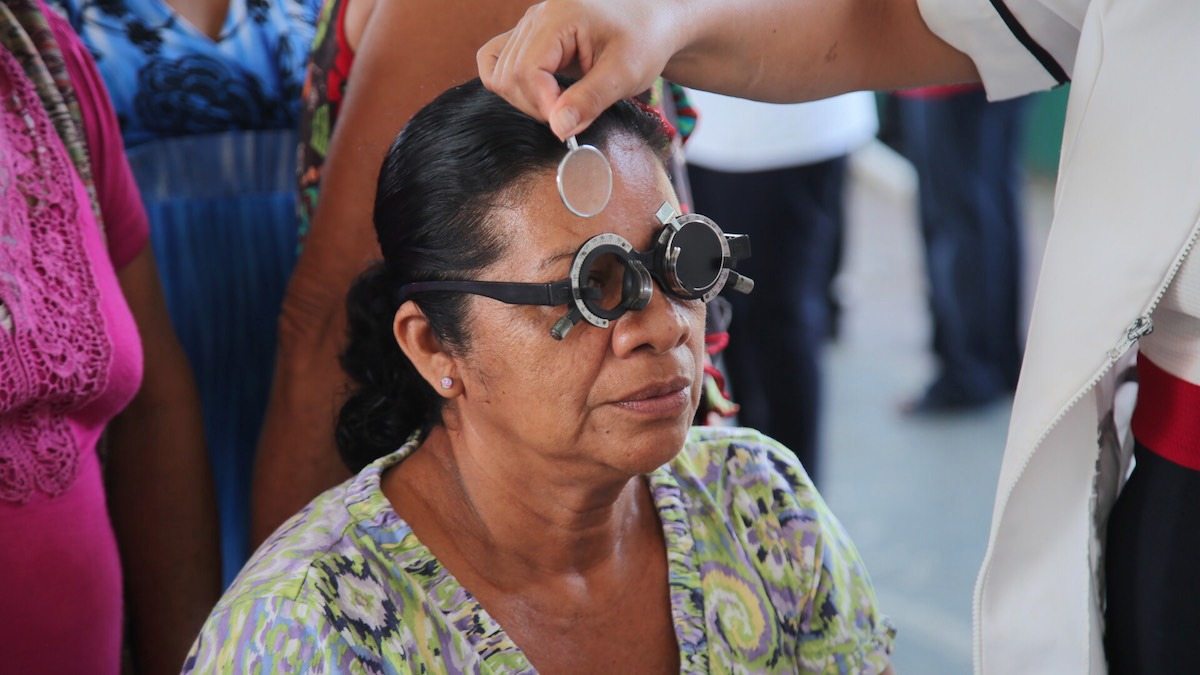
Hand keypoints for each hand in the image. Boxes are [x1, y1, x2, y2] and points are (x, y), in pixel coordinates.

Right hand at [477, 0, 683, 138]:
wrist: (652, 22)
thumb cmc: (644, 40)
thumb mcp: (625, 73)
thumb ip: (590, 100)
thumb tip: (558, 129)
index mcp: (559, 17)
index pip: (526, 70)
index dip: (544, 104)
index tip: (570, 122)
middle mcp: (536, 17)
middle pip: (508, 75)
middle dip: (536, 106)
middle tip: (570, 115)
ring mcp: (528, 26)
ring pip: (498, 72)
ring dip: (524, 99)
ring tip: (560, 104)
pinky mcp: (528, 37)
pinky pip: (495, 61)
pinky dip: (510, 85)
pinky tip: (541, 94)